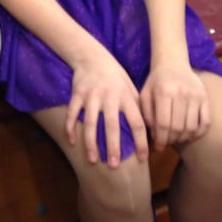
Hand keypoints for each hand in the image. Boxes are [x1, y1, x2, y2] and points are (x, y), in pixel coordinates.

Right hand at [66, 46, 148, 166]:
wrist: (92, 55)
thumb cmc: (115, 77)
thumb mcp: (131, 88)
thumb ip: (138, 108)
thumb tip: (151, 132)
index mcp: (126, 97)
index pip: (137, 122)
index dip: (141, 141)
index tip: (142, 159)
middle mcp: (109, 97)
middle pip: (112, 126)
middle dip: (113, 147)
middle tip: (114, 166)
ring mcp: (92, 96)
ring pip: (90, 122)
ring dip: (91, 143)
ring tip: (93, 160)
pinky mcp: (77, 94)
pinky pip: (72, 113)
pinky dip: (70, 127)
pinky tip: (72, 142)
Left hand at [140, 64, 210, 149]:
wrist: (173, 63)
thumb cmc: (156, 82)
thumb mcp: (145, 95)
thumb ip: (147, 115)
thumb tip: (155, 136)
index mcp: (164, 92)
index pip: (164, 124)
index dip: (161, 139)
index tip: (158, 147)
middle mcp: (181, 93)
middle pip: (178, 127)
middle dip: (171, 140)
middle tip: (167, 143)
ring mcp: (196, 95)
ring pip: (192, 127)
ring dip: (184, 138)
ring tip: (176, 138)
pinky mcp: (206, 97)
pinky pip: (206, 122)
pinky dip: (199, 133)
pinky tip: (190, 134)